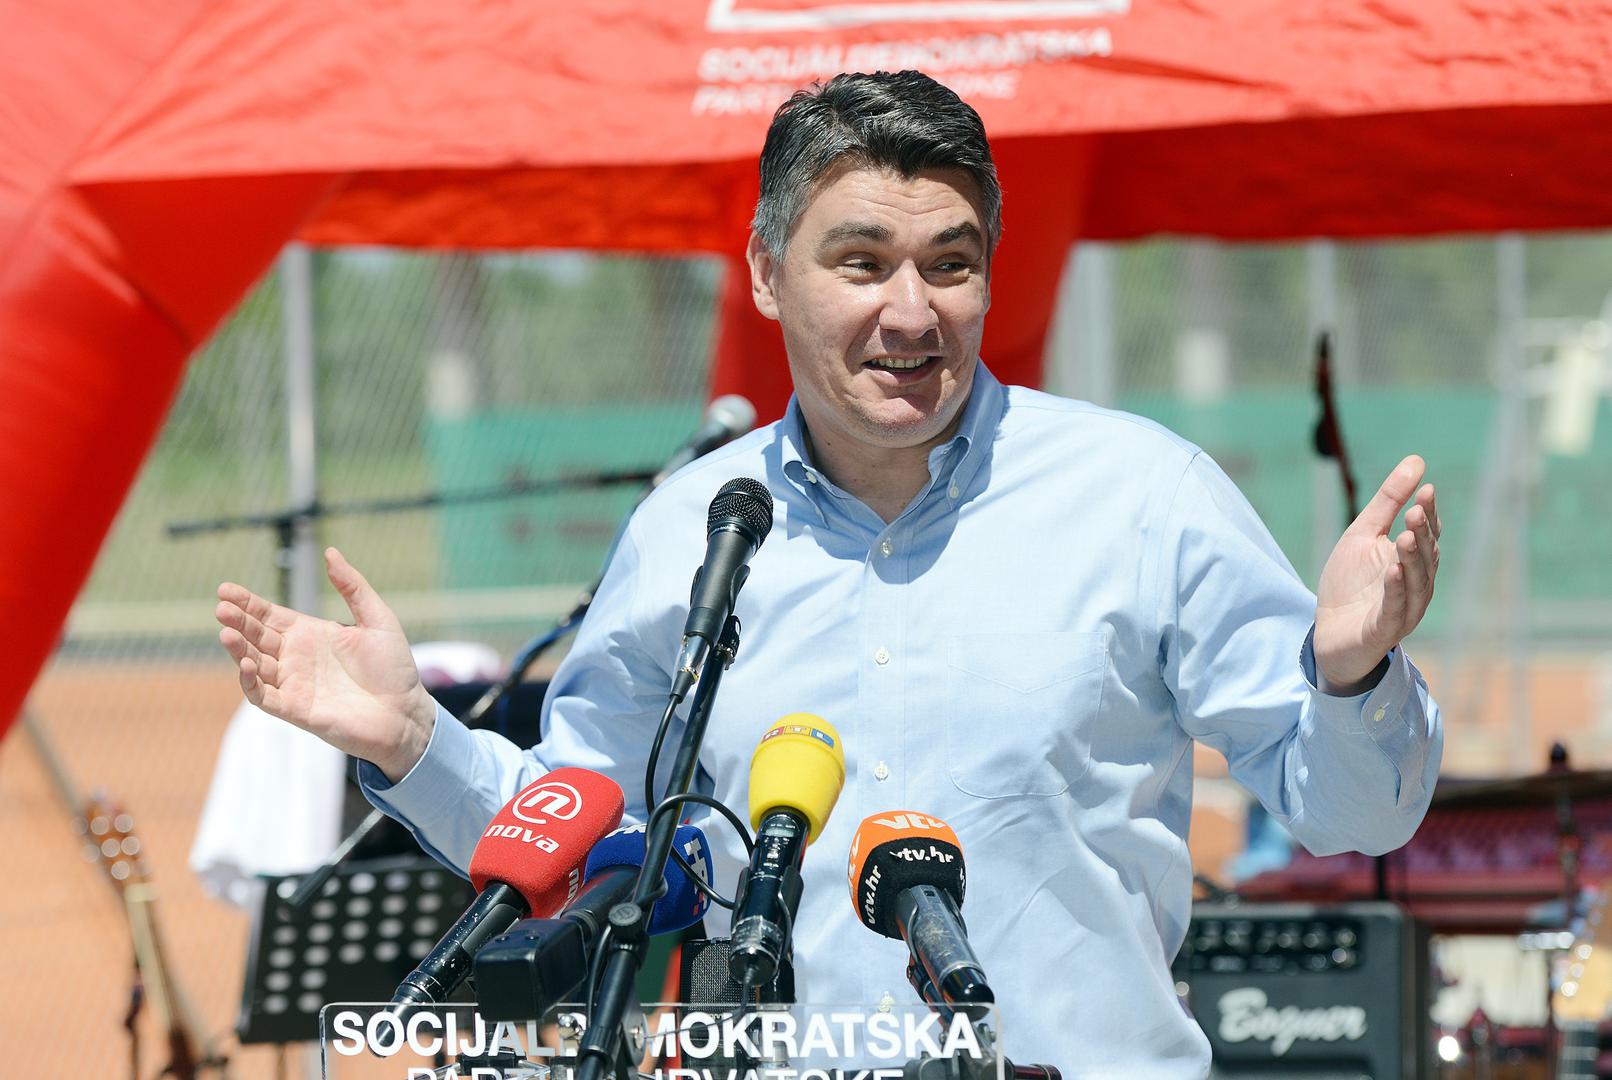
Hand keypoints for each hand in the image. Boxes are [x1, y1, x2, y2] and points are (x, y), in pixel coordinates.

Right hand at [215, 547, 435, 780]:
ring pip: (254, 665)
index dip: (247, 603)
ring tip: (227, 633)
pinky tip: (247, 665)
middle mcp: (296, 658)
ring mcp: (294, 684)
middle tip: (222, 608)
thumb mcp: (377, 619)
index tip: (225, 589)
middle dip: (237, 622)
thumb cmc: (394, 668)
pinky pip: (264, 696)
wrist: (407, 713)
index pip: (268, 615)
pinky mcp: (296, 710)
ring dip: (238, 650)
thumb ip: (353, 587)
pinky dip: (251, 683)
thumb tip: (330, 552)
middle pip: (256, 636)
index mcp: (310, 634)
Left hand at [1314, 455, 1440, 692]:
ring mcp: (1404, 609)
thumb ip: (1388, 502)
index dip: (1427, 514)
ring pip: (1416, 583)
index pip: (1426, 533)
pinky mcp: (1384, 629)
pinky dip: (1396, 590)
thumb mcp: (1363, 534)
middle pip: (1425, 557)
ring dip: (1412, 560)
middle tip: (1416, 510)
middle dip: (1422, 534)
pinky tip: (1393, 570)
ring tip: (1407, 536)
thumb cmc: (1350, 583)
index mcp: (1412, 561)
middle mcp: (1416, 584)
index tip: (1425, 489)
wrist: (1329, 633)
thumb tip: (1416, 460)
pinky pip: (1395, 609)